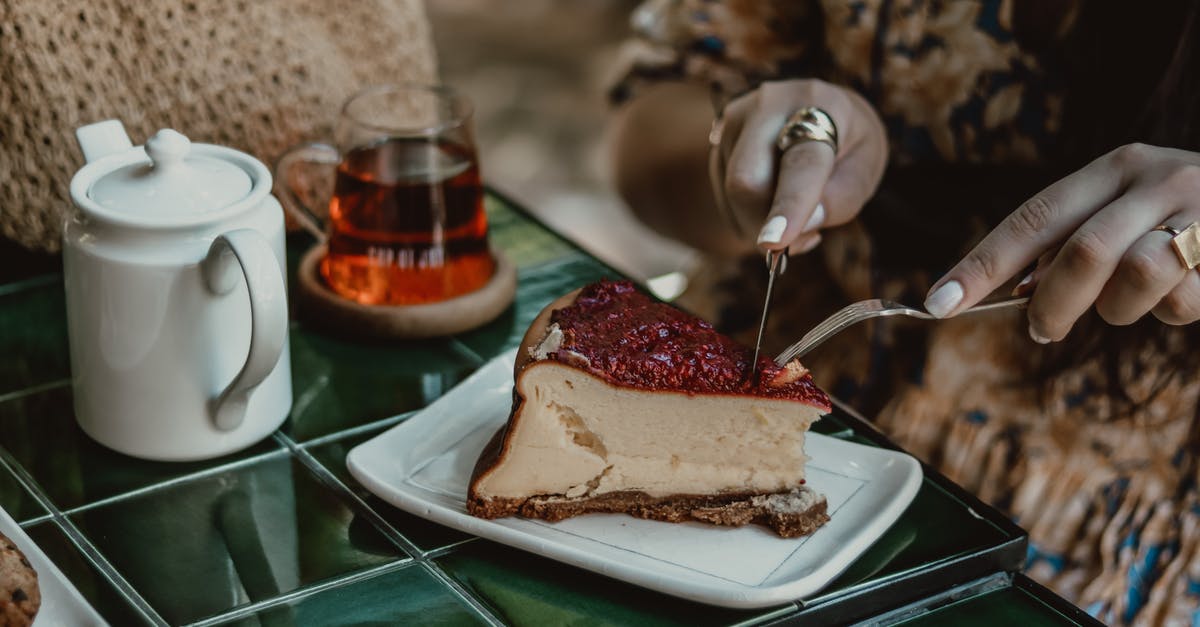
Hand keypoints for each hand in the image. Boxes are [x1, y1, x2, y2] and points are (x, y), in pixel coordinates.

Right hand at [711, 79, 887, 253]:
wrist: (824, 110)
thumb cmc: (849, 144)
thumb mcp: (865, 170)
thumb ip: (840, 201)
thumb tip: (799, 230)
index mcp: (820, 104)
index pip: (801, 164)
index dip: (789, 206)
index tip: (773, 243)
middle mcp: (770, 104)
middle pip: (747, 181)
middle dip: (763, 225)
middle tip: (791, 245)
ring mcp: (737, 118)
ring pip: (732, 192)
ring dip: (758, 221)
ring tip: (790, 213)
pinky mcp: (718, 136)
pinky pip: (723, 192)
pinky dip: (746, 212)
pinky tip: (771, 201)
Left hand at [924, 143, 1199, 340]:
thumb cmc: (1184, 223)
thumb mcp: (1125, 217)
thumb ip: (1071, 247)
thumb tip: (1008, 292)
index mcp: (1115, 167)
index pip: (1033, 217)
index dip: (982, 264)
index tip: (938, 303)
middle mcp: (1158, 177)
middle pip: (1082, 252)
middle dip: (1053, 305)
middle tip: (1042, 330)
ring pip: (1137, 277)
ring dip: (1119, 311)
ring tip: (1130, 305)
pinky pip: (1184, 300)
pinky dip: (1172, 315)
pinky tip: (1183, 296)